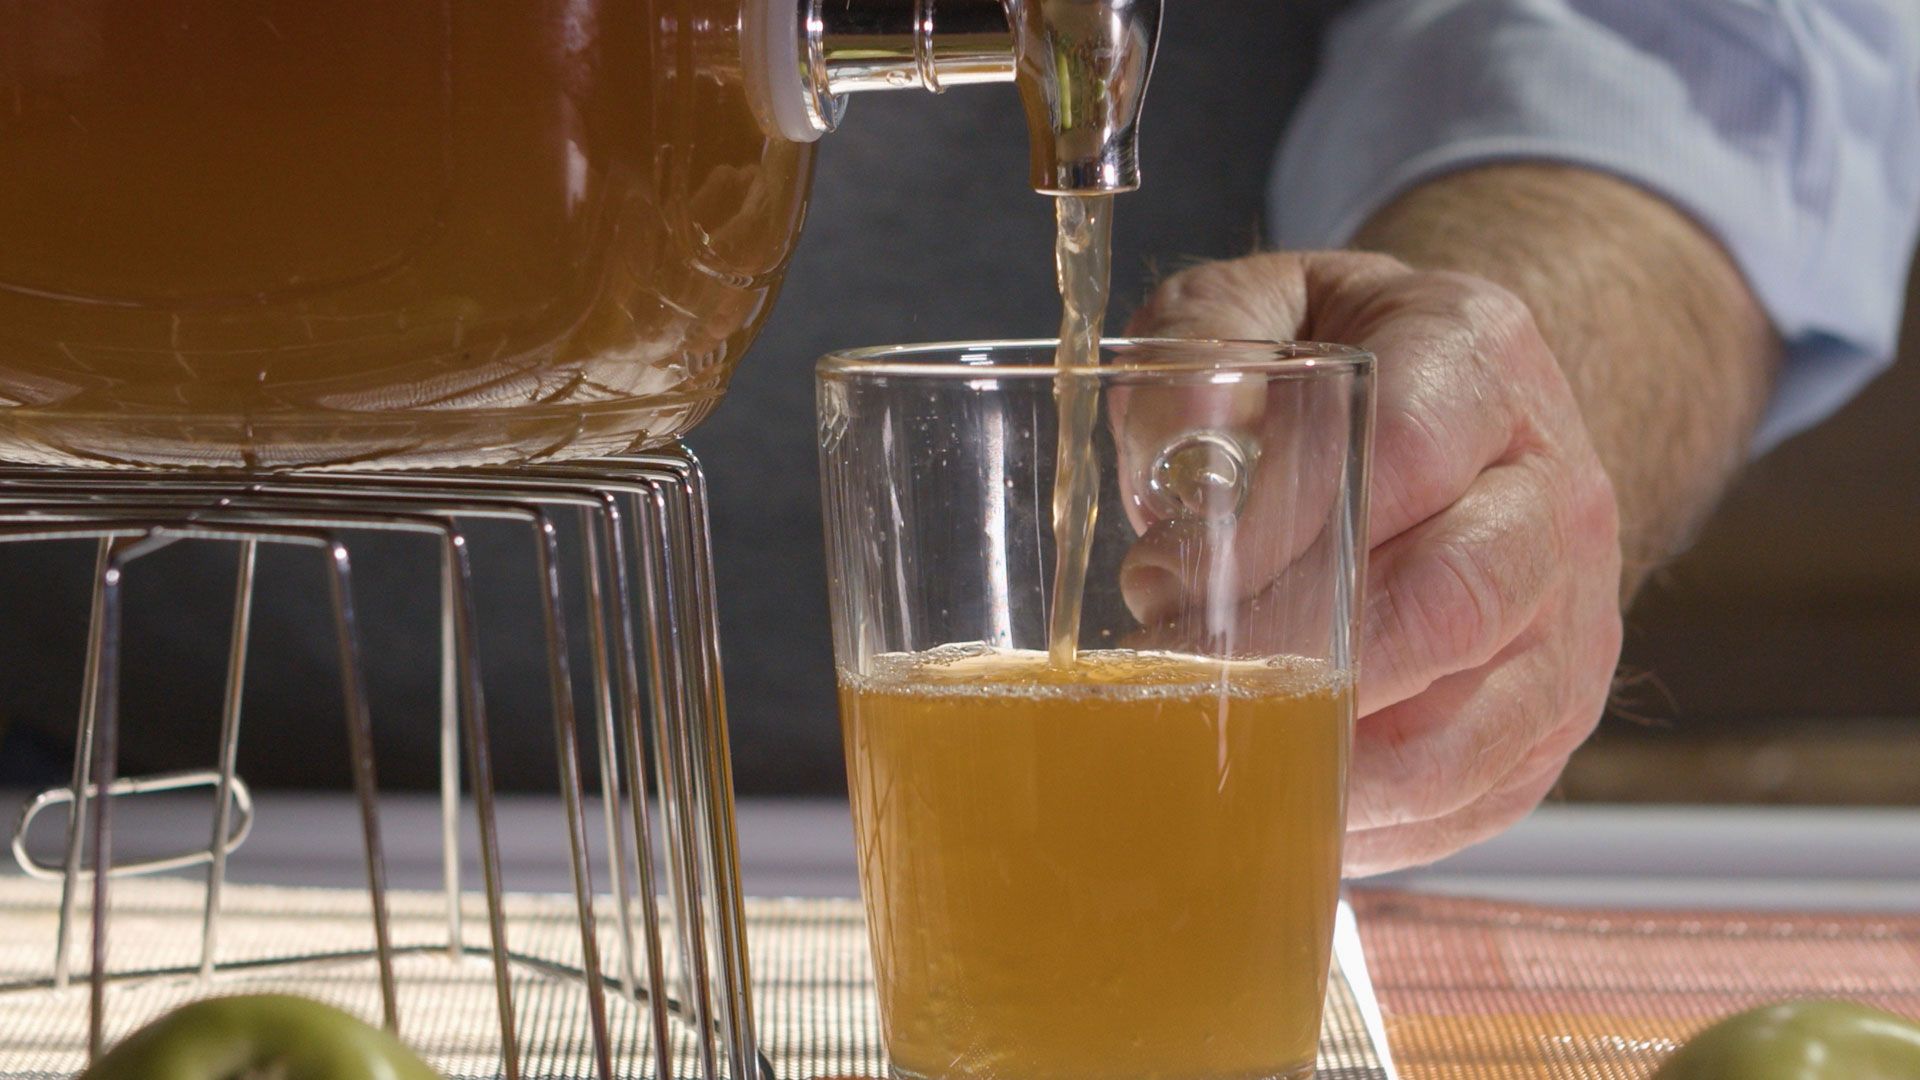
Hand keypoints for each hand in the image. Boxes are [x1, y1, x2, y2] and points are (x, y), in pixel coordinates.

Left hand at [1122, 251, 1623, 875]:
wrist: (1462, 416)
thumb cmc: (1334, 364)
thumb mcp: (1258, 304)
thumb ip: (1206, 337)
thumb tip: (1182, 442)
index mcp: (1479, 358)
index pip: (1400, 452)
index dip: (1279, 528)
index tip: (1164, 575)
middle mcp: (1554, 488)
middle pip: (1450, 602)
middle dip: (1296, 663)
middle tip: (1178, 679)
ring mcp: (1571, 613)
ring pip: (1469, 728)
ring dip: (1325, 762)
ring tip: (1217, 753)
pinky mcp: (1554, 714)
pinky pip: (1473, 796)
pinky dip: (1370, 822)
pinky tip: (1280, 801)